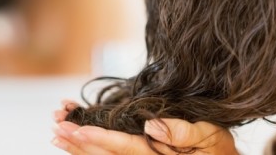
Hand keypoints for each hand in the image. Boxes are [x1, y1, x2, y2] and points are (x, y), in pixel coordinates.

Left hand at [52, 100, 238, 154]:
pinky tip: (77, 148)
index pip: (127, 149)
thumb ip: (183, 133)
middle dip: (80, 144)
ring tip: (58, 137)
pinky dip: (92, 154)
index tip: (77, 130)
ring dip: (80, 150)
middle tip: (57, 129)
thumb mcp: (210, 136)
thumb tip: (152, 125)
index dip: (101, 139)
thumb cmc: (217, 149)